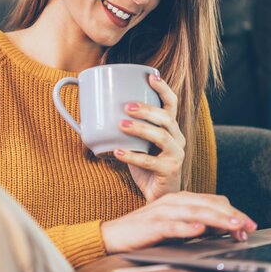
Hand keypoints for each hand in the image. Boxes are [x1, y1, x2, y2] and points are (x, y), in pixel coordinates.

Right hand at [100, 191, 257, 253]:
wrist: (113, 236)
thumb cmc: (144, 232)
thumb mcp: (173, 226)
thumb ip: (193, 224)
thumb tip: (220, 230)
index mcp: (179, 200)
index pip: (213, 201)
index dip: (233, 213)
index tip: (248, 226)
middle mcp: (173, 202)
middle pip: (208, 205)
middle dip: (232, 216)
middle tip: (249, 226)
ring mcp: (161, 212)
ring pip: (195, 212)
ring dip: (217, 219)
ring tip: (234, 226)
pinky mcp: (151, 225)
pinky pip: (172, 225)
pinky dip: (186, 227)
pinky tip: (199, 230)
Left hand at [114, 73, 184, 202]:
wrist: (157, 196)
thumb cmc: (145, 165)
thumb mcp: (135, 143)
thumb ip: (123, 129)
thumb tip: (92, 112)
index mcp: (171, 128)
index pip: (171, 104)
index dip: (163, 89)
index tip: (151, 76)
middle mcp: (178, 139)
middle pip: (166, 118)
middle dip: (146, 109)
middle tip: (126, 106)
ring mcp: (176, 155)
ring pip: (161, 137)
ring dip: (140, 128)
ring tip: (121, 124)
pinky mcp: (169, 172)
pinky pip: (150, 162)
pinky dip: (132, 156)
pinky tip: (118, 152)